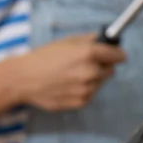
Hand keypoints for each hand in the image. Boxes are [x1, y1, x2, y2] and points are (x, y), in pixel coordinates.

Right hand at [7, 34, 127, 110]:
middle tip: (87, 63)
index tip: (117, 54)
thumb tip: (103, 40)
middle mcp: (91, 72)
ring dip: (94, 78)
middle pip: (111, 69)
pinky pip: (91, 93)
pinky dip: (85, 89)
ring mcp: (86, 89)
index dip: (117, 53)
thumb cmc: (43, 57)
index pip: (118, 55)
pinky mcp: (81, 102)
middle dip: (103, 65)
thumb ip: (89, 40)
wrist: (24, 79)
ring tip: (73, 74)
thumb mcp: (67, 41)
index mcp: (89, 53)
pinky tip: (69, 84)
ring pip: (101, 82)